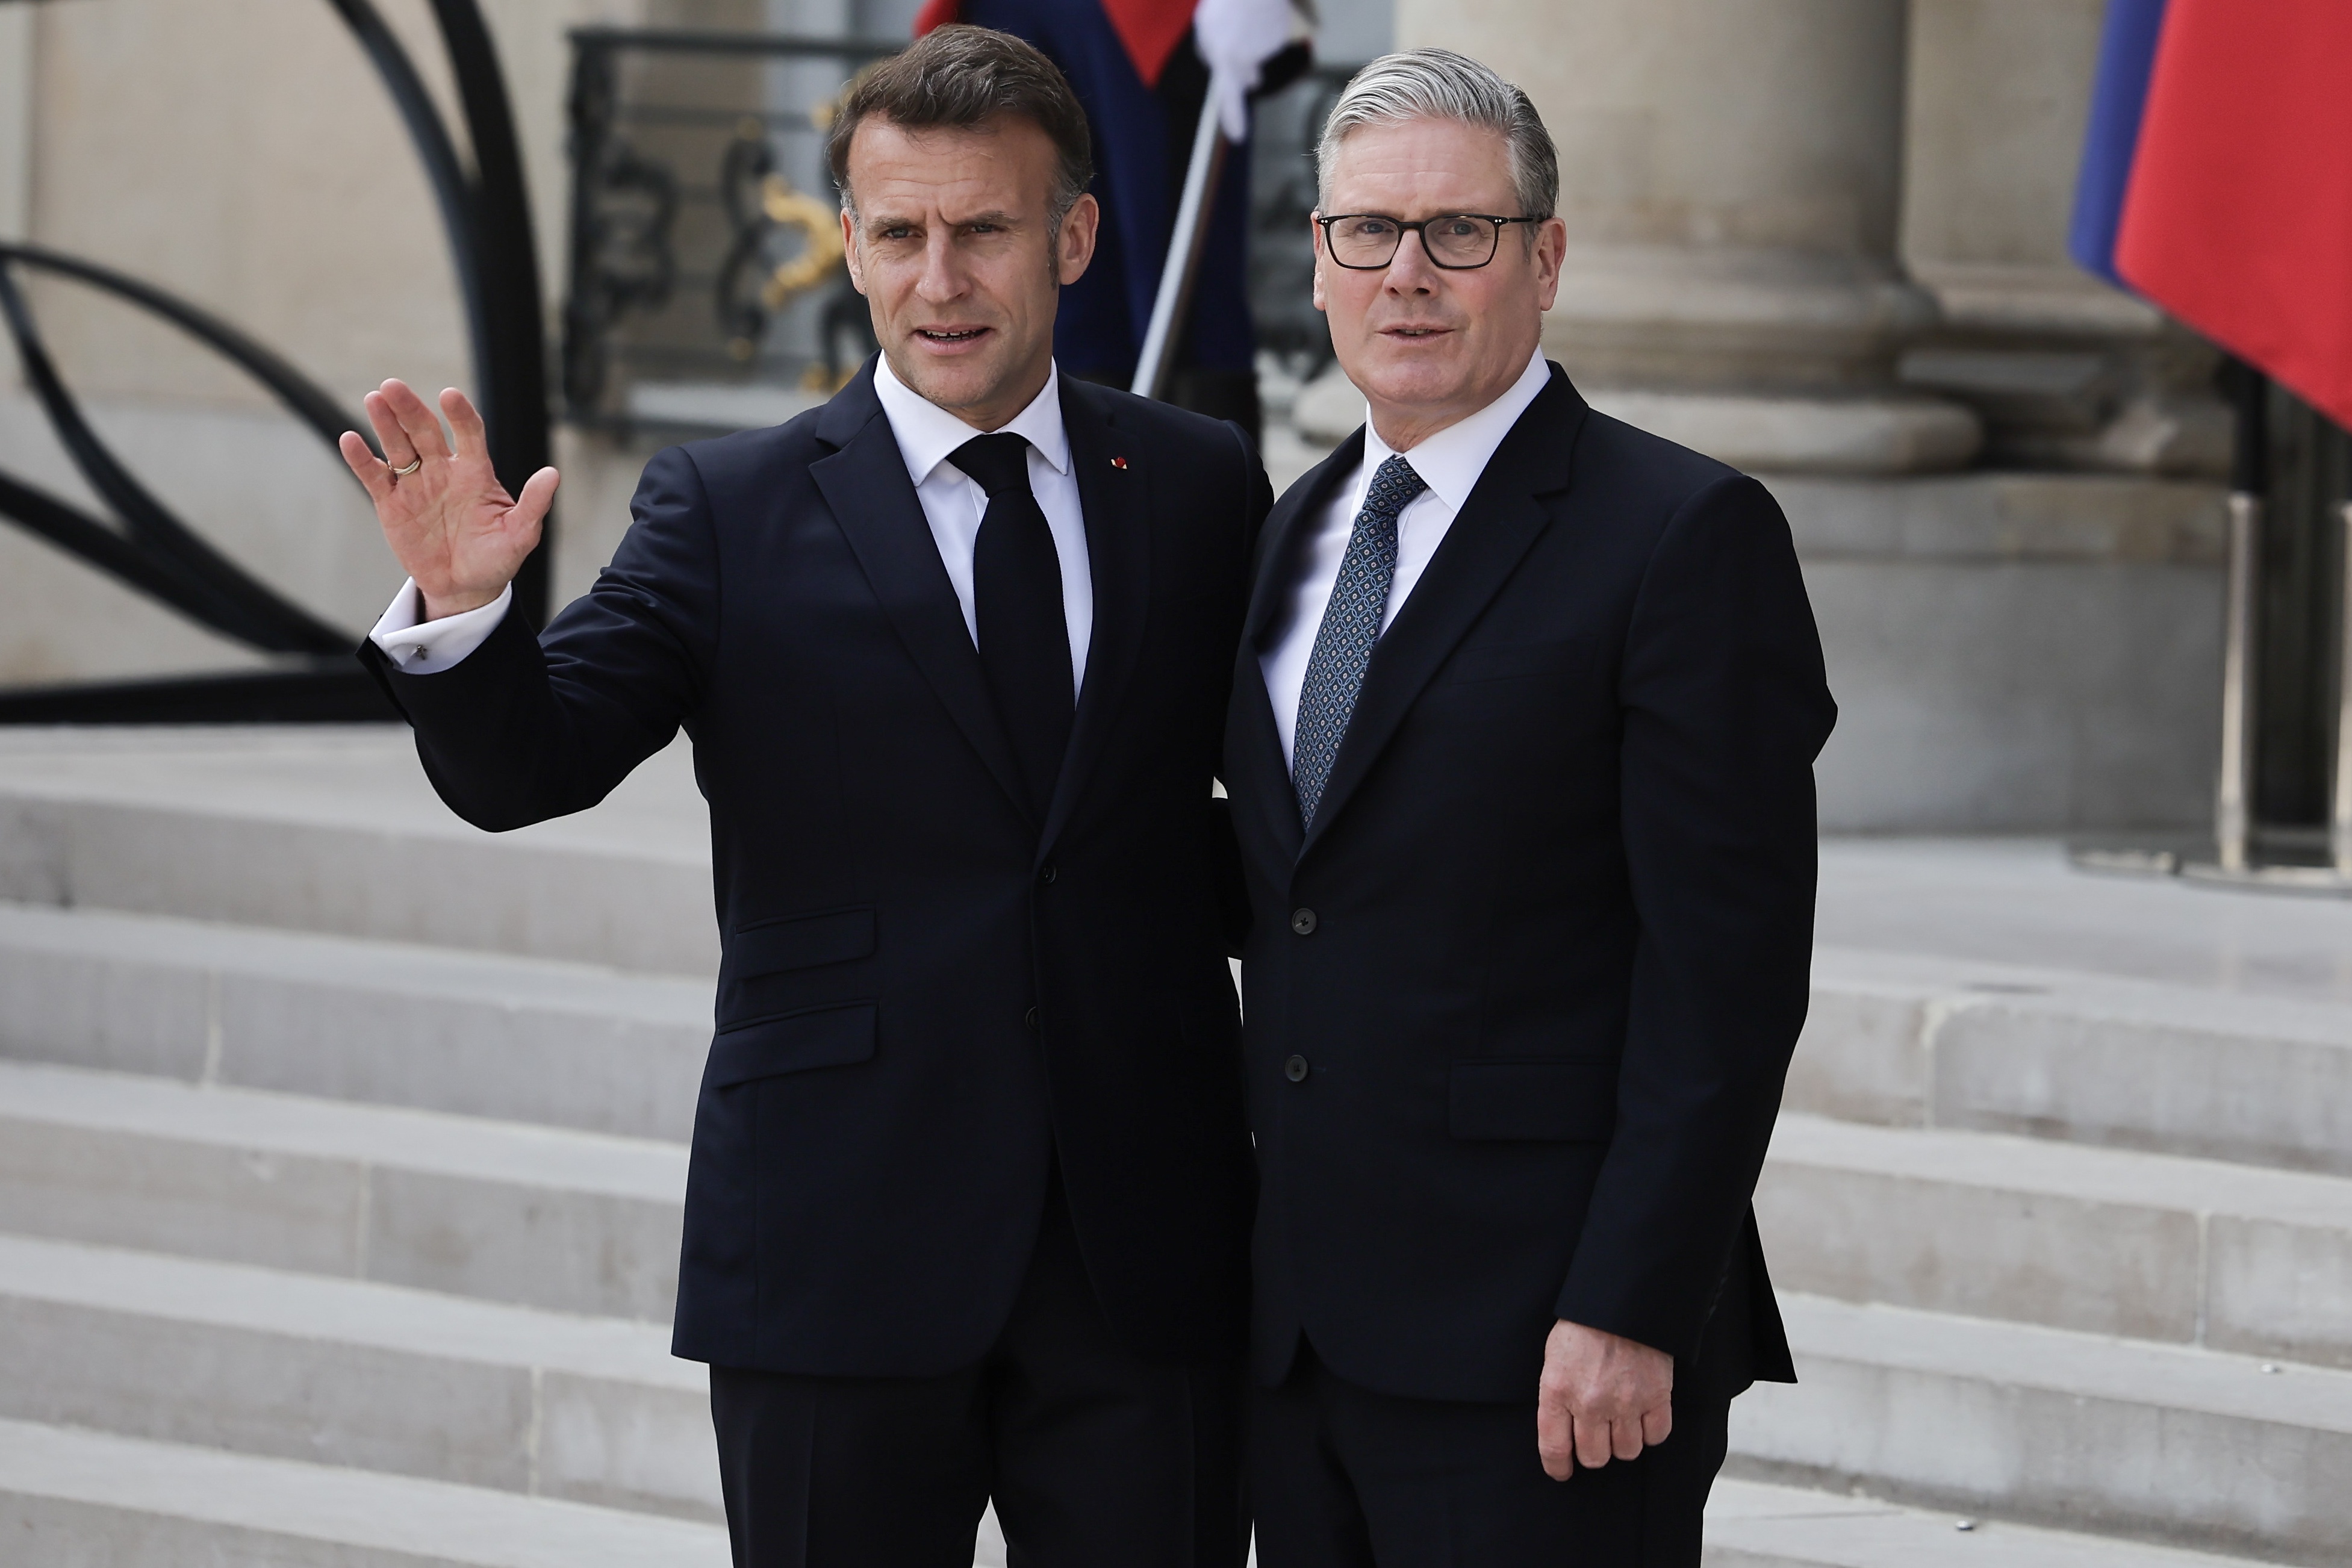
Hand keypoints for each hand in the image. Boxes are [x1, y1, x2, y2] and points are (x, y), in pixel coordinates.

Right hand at [339, 380, 556, 619]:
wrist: (466, 587)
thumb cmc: (497, 557)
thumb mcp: (520, 534)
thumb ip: (533, 504)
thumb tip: (553, 474)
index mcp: (475, 472)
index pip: (468, 434)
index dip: (460, 416)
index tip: (449, 396)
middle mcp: (443, 470)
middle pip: (424, 432)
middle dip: (410, 409)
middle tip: (393, 386)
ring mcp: (415, 484)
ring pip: (397, 447)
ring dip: (385, 424)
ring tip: (374, 400)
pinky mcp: (391, 503)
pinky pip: (374, 477)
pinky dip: (361, 459)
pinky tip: (350, 439)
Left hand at [1537, 1319, 1672, 1480]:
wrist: (1622, 1300)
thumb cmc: (1584, 1325)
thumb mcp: (1554, 1358)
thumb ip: (1557, 1395)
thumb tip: (1562, 1429)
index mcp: (1557, 1391)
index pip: (1554, 1448)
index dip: (1557, 1467)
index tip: (1562, 1471)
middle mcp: (1590, 1403)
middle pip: (1594, 1457)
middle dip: (1594, 1451)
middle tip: (1597, 1435)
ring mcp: (1625, 1402)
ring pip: (1626, 1452)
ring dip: (1624, 1441)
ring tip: (1621, 1420)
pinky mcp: (1656, 1397)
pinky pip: (1656, 1436)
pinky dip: (1651, 1431)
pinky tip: (1644, 1416)